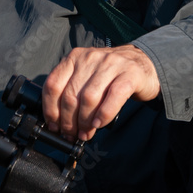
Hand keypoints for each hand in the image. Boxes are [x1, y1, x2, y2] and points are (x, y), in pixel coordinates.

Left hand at [41, 45, 159, 140]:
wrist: (142, 63)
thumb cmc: (109, 75)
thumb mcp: (85, 76)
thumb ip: (72, 92)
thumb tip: (59, 123)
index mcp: (73, 58)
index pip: (53, 85)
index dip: (50, 110)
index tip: (54, 126)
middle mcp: (89, 58)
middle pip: (70, 95)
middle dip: (68, 121)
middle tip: (71, 135)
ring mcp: (110, 64)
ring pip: (89, 97)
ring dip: (85, 121)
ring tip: (85, 133)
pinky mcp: (129, 74)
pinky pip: (113, 96)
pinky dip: (104, 114)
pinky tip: (99, 124)